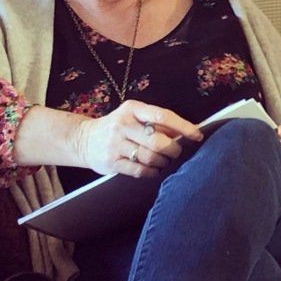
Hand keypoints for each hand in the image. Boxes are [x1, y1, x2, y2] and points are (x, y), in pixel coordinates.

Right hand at [77, 100, 203, 178]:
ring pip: (150, 157)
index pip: (162, 116)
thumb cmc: (118, 128)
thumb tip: (185, 133)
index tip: (197, 136)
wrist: (84, 140)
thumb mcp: (134, 117)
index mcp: (132, 109)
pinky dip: (152, 172)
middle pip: (158, 141)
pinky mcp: (111, 162)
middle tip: (175, 153)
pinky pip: (140, 170)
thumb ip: (156, 123)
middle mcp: (123, 124)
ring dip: (163, 162)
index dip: (183, 127)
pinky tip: (153, 169)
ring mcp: (115, 144)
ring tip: (163, 161)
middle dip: (173, 150)